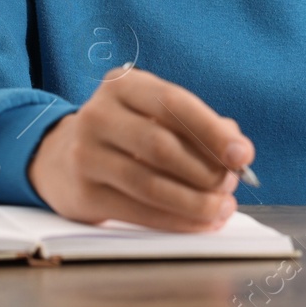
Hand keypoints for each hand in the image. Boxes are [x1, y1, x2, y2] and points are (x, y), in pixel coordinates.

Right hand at [29, 67, 252, 231]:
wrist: (62, 158)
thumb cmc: (127, 134)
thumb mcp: (155, 115)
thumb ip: (198, 126)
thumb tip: (237, 152)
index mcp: (122, 84)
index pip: (173, 104)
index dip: (211, 131)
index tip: (243, 154)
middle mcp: (98, 115)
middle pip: (161, 146)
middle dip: (205, 171)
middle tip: (230, 185)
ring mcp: (86, 155)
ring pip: (150, 184)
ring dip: (194, 202)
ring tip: (221, 208)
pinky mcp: (84, 194)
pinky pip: (139, 212)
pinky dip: (176, 221)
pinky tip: (199, 222)